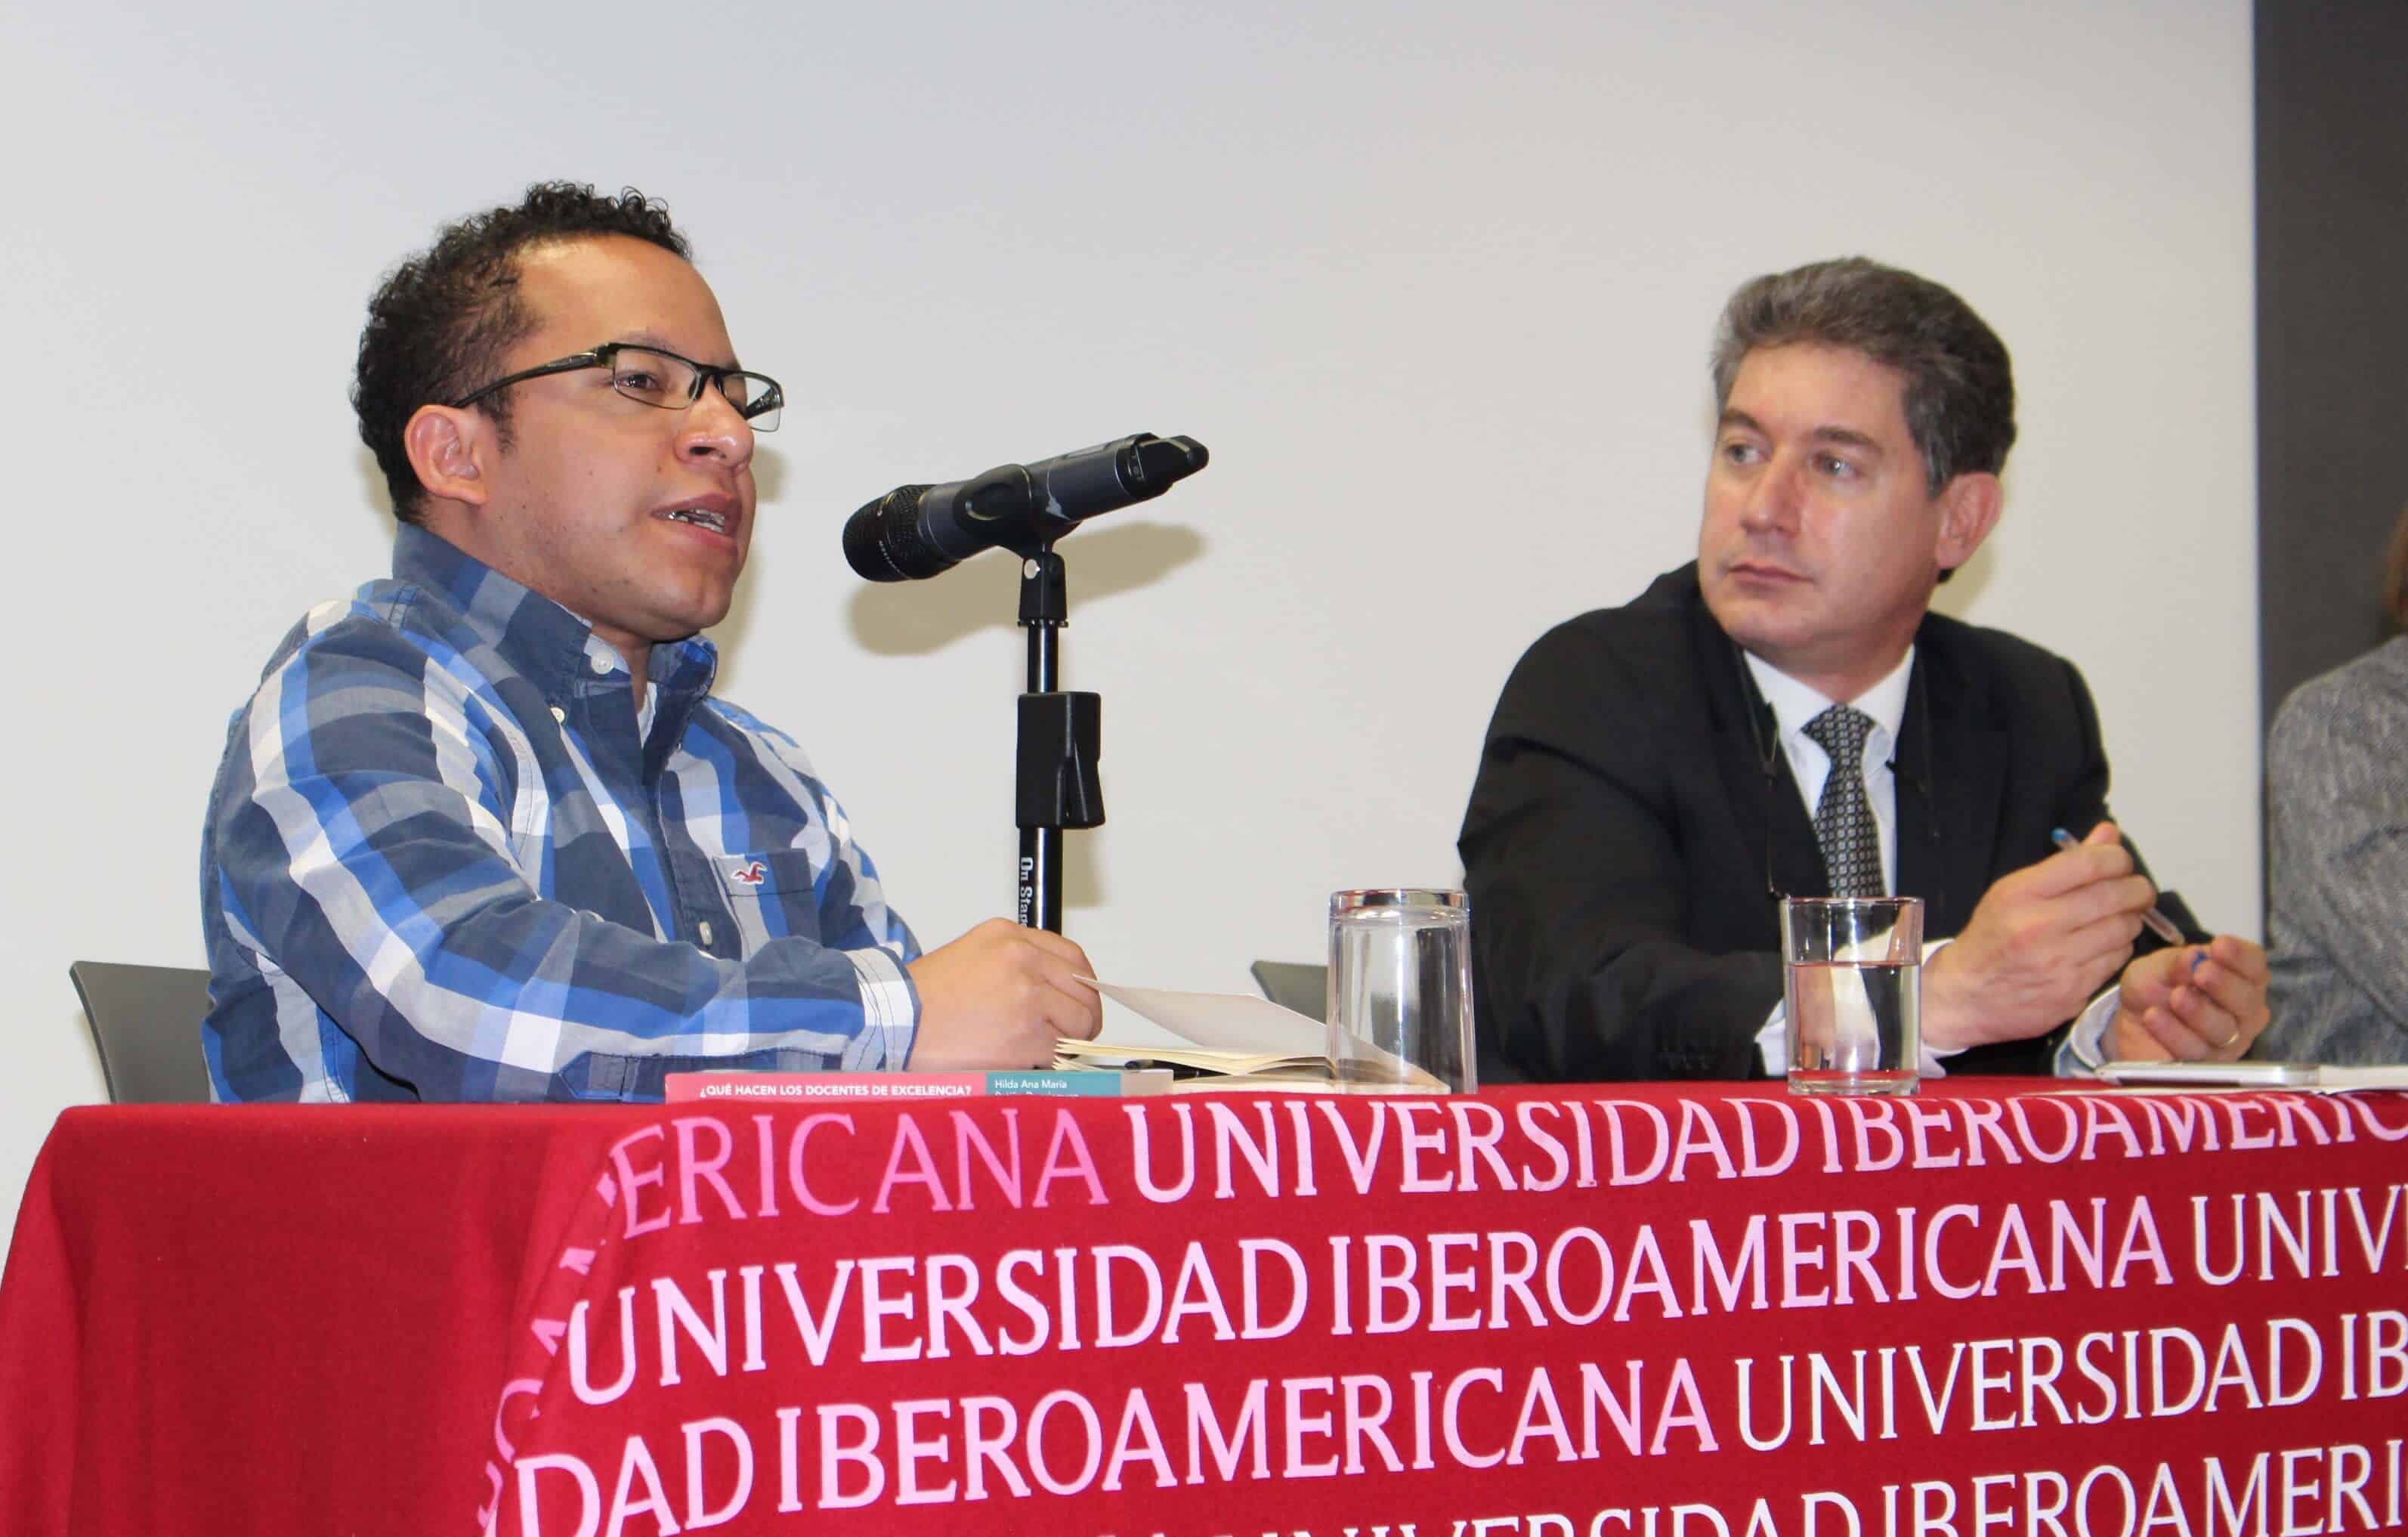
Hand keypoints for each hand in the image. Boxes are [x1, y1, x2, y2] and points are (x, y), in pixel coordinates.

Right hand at [903, 918, 1101, 1070]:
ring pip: (1077, 1023)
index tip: (1081, 1000)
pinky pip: (1057, 1052)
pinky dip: (1047, 1061)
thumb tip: (1057, 990)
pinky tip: (1023, 1059)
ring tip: (1041, 1048)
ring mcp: (1028, 997)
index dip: (1083, 984)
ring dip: (1066, 1041)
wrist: (898, 1022)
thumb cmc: (926, 995)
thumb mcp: (974, 954)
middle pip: (1083, 991)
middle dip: (1083, 1017)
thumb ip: (1017, 962)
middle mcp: (1023, 960)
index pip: (1073, 958)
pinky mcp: (1026, 1036)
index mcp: (1010, 936)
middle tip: (1074, 1034)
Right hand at [1922, 821, 2156, 1050]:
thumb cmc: (1991, 939)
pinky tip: (2105, 944)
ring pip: (2122, 929)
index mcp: (2019, 894)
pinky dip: (2119, 948)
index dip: (2117, 858)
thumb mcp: (2013, 892)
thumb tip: (2108, 834)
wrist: (1967, 996)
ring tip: (2119, 917)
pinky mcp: (2072, 991)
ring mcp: (2057, 962)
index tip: (2121, 862)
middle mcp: (2037, 926)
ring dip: (2130, 919)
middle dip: (2137, 889)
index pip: (2088, 863)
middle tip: (2139, 890)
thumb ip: (2066, 863)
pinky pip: (2116, 960)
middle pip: (2113, 896)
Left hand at [2108, 935, 2270, 1061]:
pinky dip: (2174, 1033)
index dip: (2240, 957)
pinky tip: (2154, 1016)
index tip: (2219, 945)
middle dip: (2224, 985)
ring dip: (2199, 1011)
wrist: (2132, 1019)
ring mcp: (2229, 1041)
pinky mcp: (2205, 1066)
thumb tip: (2194, 957)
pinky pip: (2194, 1052)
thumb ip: (2177, 963)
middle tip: (2202, 972)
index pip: (2254, 966)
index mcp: (2241, 978)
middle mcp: (2243, 1012)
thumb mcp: (2159, 967)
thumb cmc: (2157, 985)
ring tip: (2176, 996)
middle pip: (2246, 1001)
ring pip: (2223, 1030)